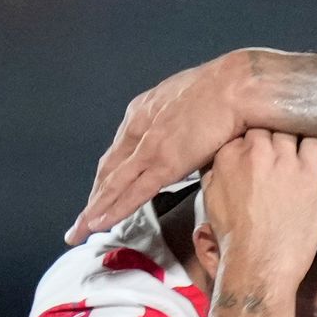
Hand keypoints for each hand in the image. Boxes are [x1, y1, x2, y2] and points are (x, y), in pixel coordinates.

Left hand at [70, 51, 262, 242]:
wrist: (238, 84)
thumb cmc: (226, 91)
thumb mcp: (190, 104)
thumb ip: (180, 124)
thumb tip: (185, 139)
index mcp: (144, 110)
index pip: (120, 151)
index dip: (108, 177)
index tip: (102, 194)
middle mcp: (139, 126)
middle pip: (109, 170)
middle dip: (95, 197)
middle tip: (82, 221)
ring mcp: (150, 146)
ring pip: (113, 184)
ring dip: (94, 210)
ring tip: (79, 232)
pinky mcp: (164, 162)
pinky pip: (133, 191)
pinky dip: (113, 209)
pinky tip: (98, 223)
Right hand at [199, 129, 316, 304]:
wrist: (259, 264)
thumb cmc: (234, 237)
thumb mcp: (210, 198)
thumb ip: (215, 170)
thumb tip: (223, 156)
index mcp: (227, 156)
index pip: (241, 129)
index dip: (251, 135)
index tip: (258, 142)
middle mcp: (255, 152)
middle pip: (266, 125)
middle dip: (270, 131)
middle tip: (277, 141)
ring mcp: (285, 160)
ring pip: (290, 128)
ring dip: (292, 131)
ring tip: (297, 135)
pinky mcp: (310, 172)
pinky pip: (315, 141)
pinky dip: (315, 135)